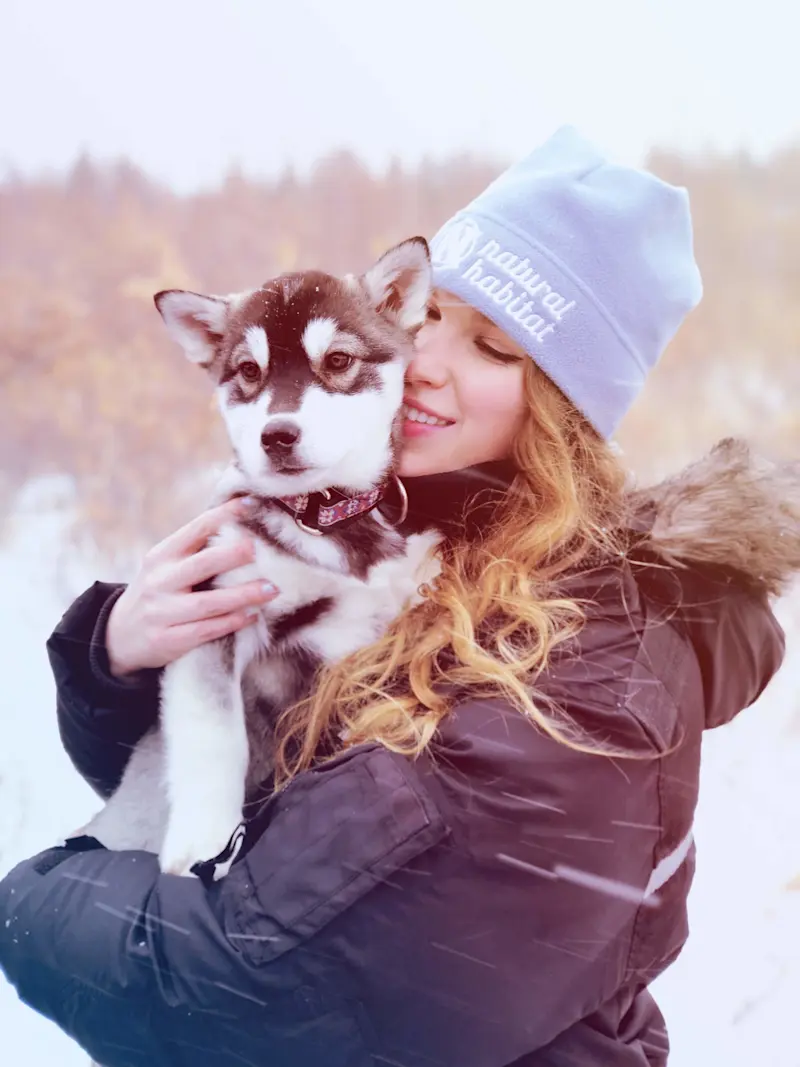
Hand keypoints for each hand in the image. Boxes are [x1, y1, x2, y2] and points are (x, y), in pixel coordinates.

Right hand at [105, 499, 277, 676]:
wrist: (118, 636)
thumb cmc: (157, 593)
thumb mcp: (165, 566)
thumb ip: (196, 550)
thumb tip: (242, 522)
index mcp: (162, 555)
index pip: (196, 529)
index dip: (224, 515)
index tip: (251, 504)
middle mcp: (160, 581)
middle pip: (201, 564)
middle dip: (231, 555)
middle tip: (258, 549)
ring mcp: (162, 612)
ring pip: (207, 603)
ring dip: (242, 595)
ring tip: (271, 589)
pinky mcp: (168, 641)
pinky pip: (205, 631)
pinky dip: (231, 623)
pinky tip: (252, 616)